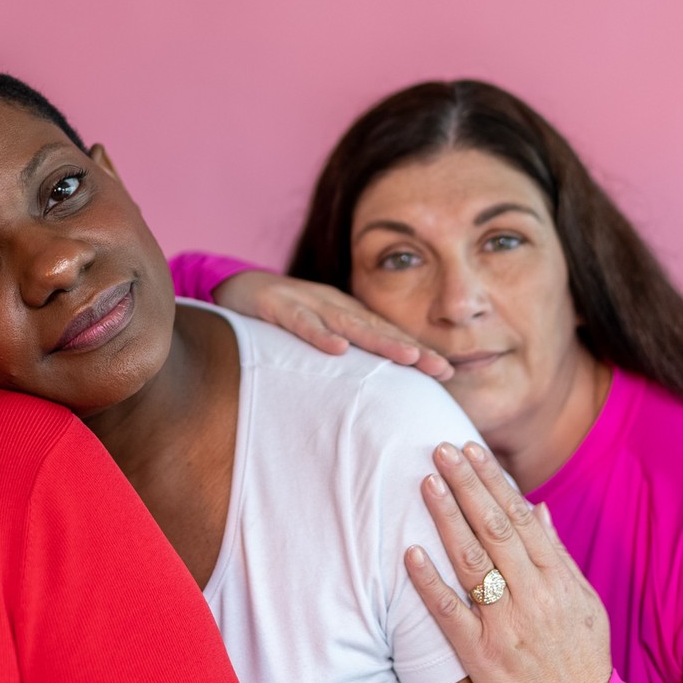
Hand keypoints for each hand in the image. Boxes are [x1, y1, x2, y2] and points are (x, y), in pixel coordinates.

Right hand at [213, 271, 452, 379]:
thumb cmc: (279, 318)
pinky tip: (336, 348)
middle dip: (412, 349)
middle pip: (377, 330)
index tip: (448, 373)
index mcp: (344, 315)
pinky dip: (318, 333)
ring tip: (409, 357)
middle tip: (443, 369)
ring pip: (348, 323)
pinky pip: (299, 321)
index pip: (386, 335)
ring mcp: (305, 303)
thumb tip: (368, 397)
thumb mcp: (315, 333)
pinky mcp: (275, 304)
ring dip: (379, 341)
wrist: (234, 285)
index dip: (417, 352)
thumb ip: (339, 360)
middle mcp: (332, 307)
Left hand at [404, 442, 612, 682]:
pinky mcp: (481, 657)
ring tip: (426, 484)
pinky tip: (410, 554)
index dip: (494, 481)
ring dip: (447, 519)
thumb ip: (558, 554)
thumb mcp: (584, 602)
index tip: (470, 450)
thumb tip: (538, 507)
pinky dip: (430, 583)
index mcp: (557, 581)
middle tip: (440, 449)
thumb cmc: (582, 658)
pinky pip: (450, 614)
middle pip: (494, 529)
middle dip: (467, 485)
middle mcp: (533, 597)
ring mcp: (506, 626)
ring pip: (472, 562)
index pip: (521, 518)